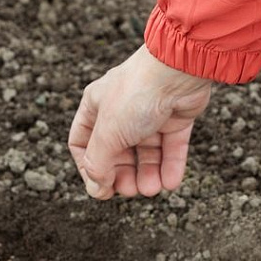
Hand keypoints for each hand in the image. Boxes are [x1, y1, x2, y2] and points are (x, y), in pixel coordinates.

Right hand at [69, 46, 211, 199]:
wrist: (178, 70)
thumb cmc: (136, 94)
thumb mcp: (108, 133)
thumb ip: (99, 164)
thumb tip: (96, 189)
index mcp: (96, 107)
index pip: (83, 143)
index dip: (89, 168)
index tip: (100, 187)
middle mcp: (121, 110)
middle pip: (117, 153)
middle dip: (123, 175)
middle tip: (130, 190)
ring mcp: (150, 114)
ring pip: (146, 153)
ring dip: (148, 175)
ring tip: (152, 189)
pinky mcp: (175, 118)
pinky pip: (170, 148)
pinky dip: (170, 167)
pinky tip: (171, 183)